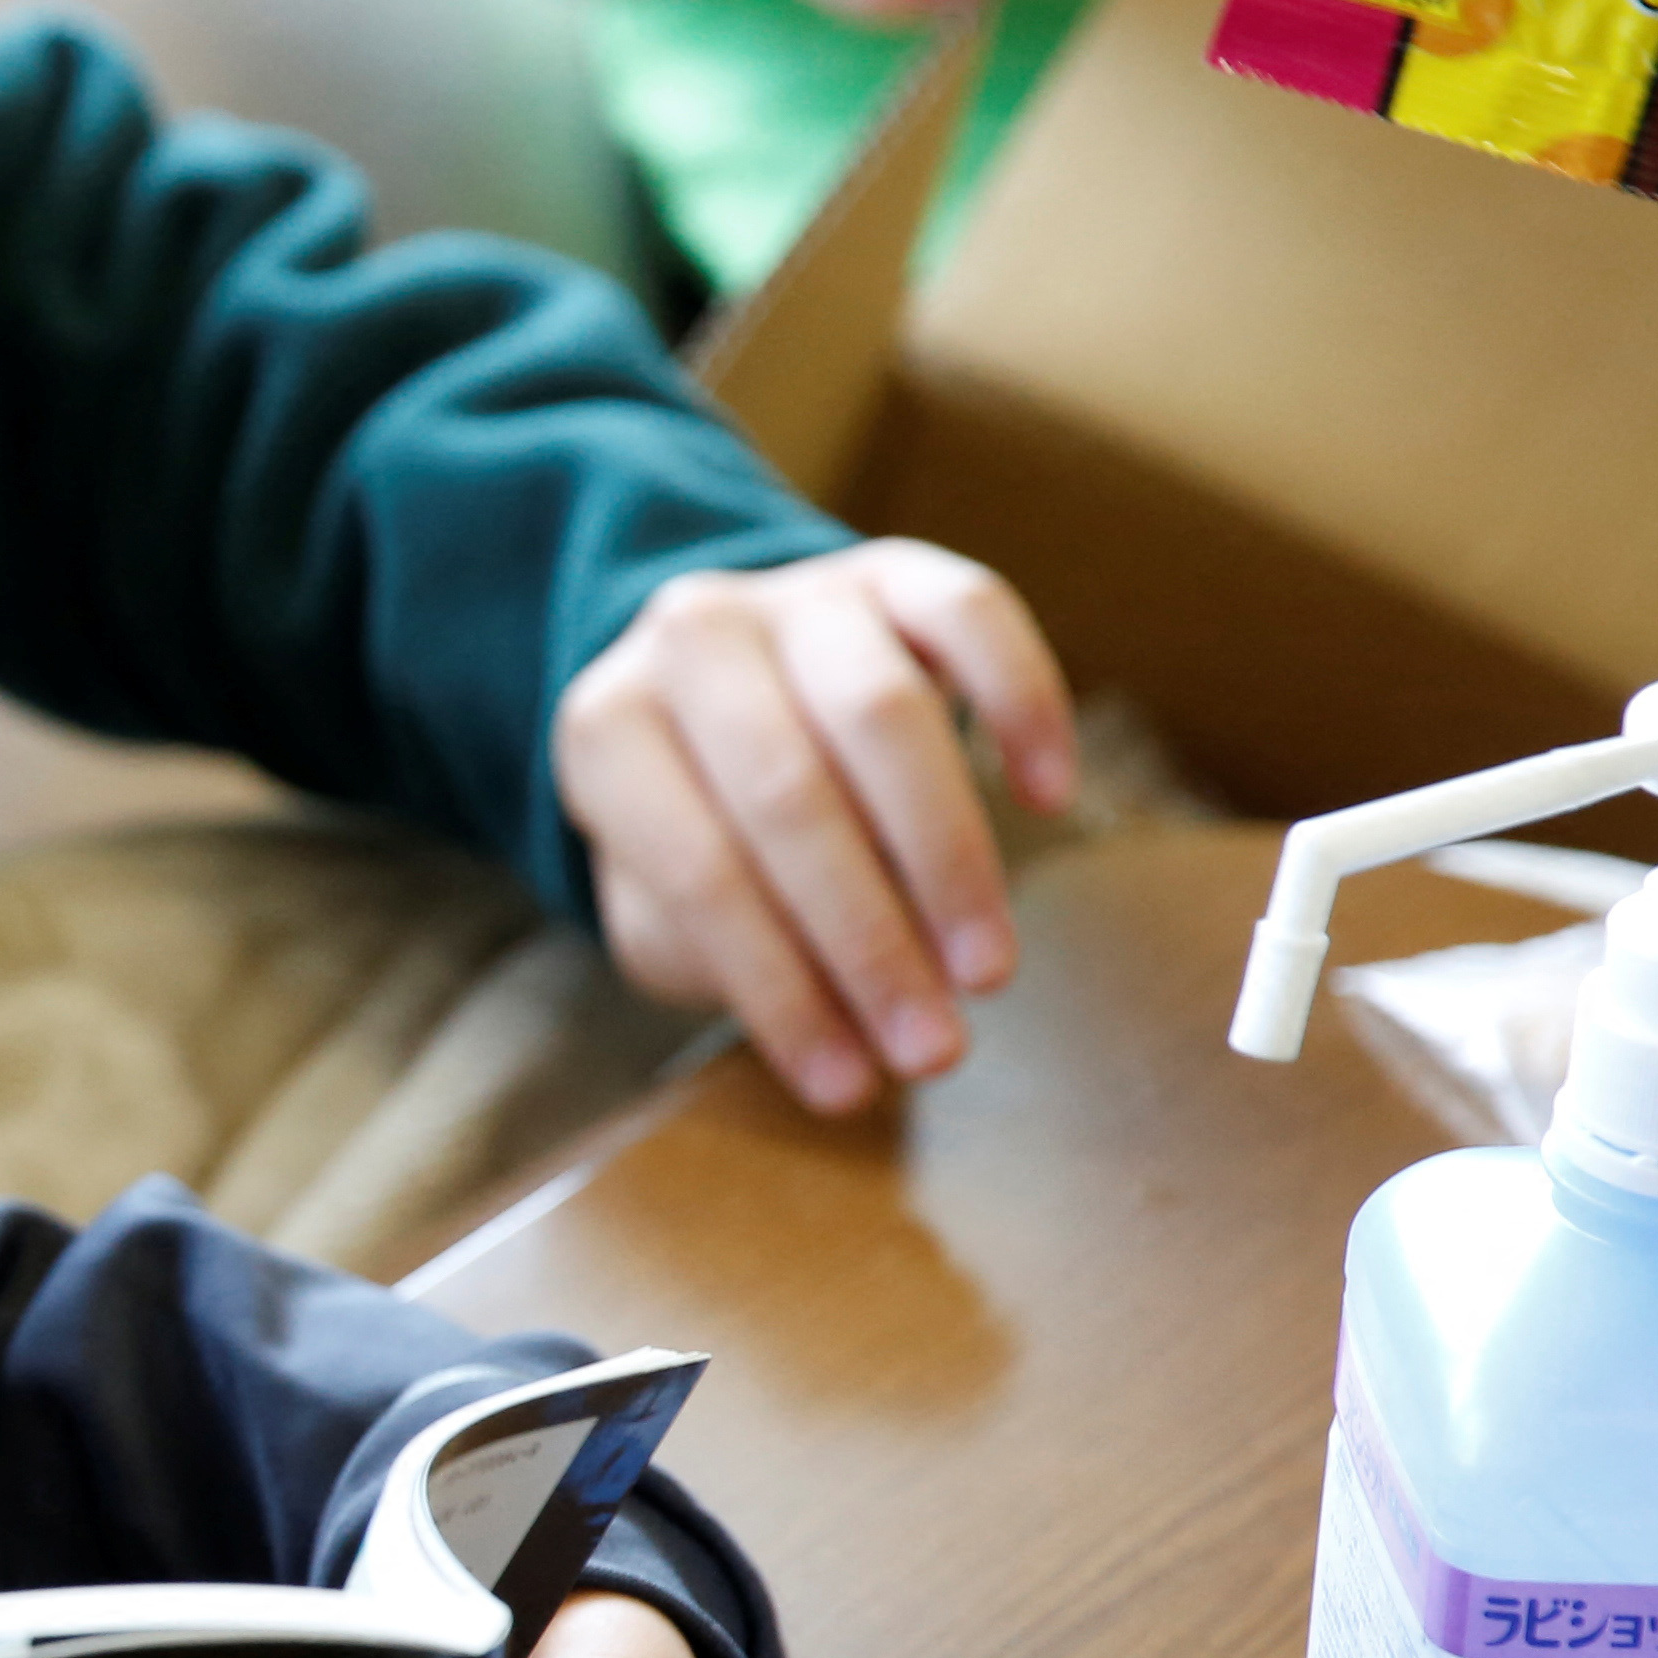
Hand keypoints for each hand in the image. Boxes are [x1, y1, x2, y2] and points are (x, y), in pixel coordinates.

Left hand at [557, 536, 1082, 1114]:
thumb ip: (724, 950)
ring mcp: (797, 595)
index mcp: (606, 732)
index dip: (778, 989)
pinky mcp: (895, 570)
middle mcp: (691, 643)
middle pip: (790, 795)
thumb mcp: (662, 901)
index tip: (846, 1087)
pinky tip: (1050, 797)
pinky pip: (974, 616)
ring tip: (986, 972)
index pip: (698, 873)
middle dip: (867, 940)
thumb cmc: (699, 824)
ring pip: (884, 712)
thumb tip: (838, 1028)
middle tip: (933, 1050)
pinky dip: (1021, 703)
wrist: (720, 678)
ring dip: (948, 856)